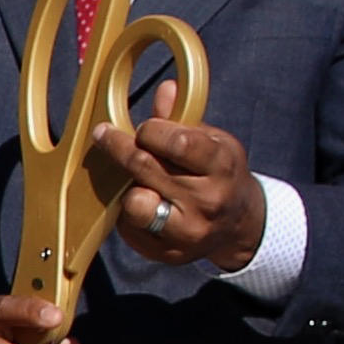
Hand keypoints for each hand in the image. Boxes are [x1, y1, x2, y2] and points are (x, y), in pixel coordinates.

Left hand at [88, 104, 264, 281]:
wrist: (240, 223)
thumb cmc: (221, 173)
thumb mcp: (214, 141)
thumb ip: (184, 119)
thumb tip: (166, 90)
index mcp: (221, 166)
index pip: (176, 142)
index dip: (151, 130)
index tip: (142, 127)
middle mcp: (206, 201)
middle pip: (145, 168)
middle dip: (119, 146)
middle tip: (103, 134)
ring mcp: (188, 232)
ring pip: (134, 204)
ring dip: (126, 186)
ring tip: (133, 179)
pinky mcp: (169, 254)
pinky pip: (129, 229)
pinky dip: (127, 212)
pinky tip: (140, 200)